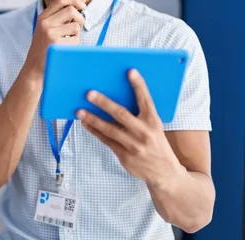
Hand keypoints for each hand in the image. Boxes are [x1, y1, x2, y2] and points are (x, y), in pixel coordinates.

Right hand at [24, 0, 85, 76]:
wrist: (34, 69)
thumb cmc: (44, 49)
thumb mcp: (45, 29)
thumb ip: (57, 18)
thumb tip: (78, 8)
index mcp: (42, 17)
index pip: (60, 0)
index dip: (74, 0)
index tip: (82, 6)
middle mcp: (45, 23)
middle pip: (71, 10)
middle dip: (80, 18)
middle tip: (77, 27)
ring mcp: (50, 33)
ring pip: (76, 25)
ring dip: (76, 34)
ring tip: (67, 41)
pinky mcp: (57, 44)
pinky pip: (76, 39)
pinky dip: (74, 44)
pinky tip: (65, 49)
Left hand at [77, 69, 184, 187]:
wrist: (164, 173)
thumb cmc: (156, 143)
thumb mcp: (154, 127)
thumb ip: (140, 114)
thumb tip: (117, 96)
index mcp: (154, 122)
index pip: (146, 100)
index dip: (139, 85)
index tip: (130, 72)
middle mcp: (144, 133)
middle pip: (121, 114)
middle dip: (104, 102)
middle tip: (89, 93)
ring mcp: (134, 145)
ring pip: (109, 129)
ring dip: (93, 118)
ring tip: (80, 110)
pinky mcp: (124, 156)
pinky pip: (106, 140)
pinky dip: (94, 130)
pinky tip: (85, 123)